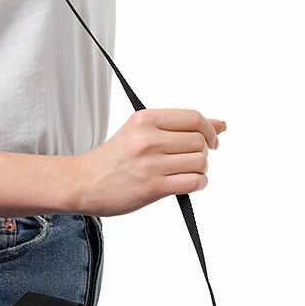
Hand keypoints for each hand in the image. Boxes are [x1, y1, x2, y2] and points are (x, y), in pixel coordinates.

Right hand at [74, 109, 225, 216]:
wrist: (82, 183)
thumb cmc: (113, 159)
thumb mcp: (141, 132)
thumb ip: (180, 126)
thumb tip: (222, 125)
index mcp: (144, 119)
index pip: (194, 118)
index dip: (209, 130)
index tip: (211, 140)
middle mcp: (148, 139)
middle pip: (199, 141)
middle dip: (202, 153)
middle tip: (187, 161)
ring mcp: (150, 163)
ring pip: (200, 162)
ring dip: (200, 170)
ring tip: (183, 173)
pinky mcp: (152, 187)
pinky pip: (194, 182)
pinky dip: (198, 183)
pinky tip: (185, 184)